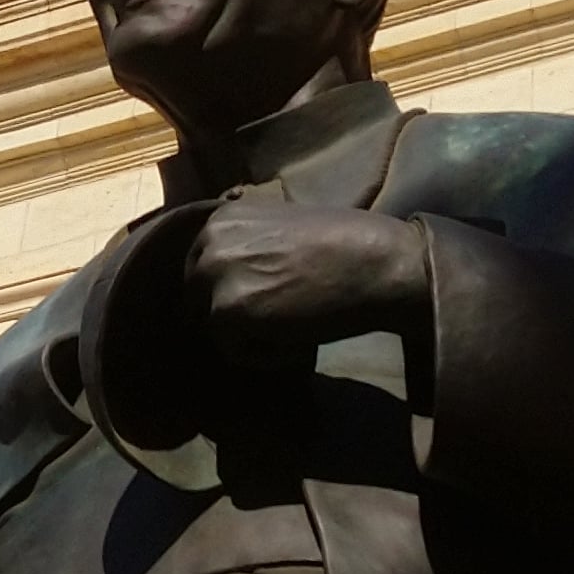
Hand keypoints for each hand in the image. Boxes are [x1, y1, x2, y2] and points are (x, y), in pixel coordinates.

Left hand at [185, 195, 432, 356]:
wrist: (375, 262)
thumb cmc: (345, 246)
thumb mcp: (281, 228)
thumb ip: (248, 246)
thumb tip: (231, 282)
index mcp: (221, 218)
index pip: (202, 269)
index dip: (231, 291)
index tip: (265, 300)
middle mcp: (209, 240)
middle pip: (197, 299)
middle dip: (234, 314)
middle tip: (279, 319)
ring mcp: (214, 275)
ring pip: (214, 327)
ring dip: (251, 336)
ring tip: (295, 327)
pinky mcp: (227, 310)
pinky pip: (233, 351)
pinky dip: (266, 355)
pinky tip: (300, 339)